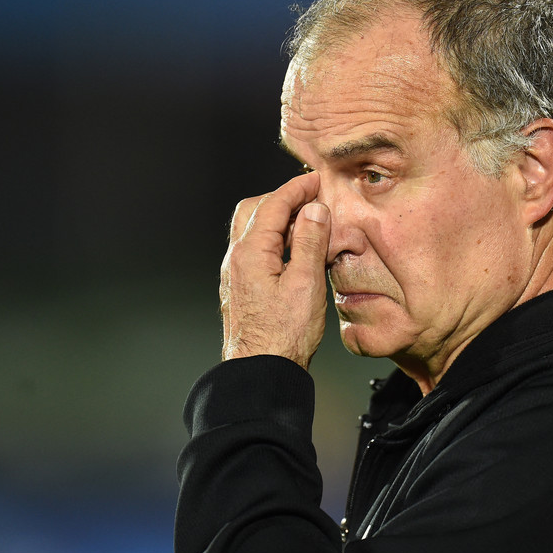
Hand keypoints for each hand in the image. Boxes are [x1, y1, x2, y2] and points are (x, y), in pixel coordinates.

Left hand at [219, 171, 330, 368]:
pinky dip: (273, 240)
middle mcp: (236, 259)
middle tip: (311, 199)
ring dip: (278, 220)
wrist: (260, 372)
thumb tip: (314, 210)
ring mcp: (235, 274)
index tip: (317, 180)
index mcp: (250, 253)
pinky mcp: (240, 288)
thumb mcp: (306, 284)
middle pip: (254, 210)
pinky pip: (254, 250)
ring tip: (308, 226)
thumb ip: (309, 242)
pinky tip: (294, 253)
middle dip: (283, 199)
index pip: (273, 204)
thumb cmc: (283, 336)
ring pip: (252, 230)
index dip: (297, 188)